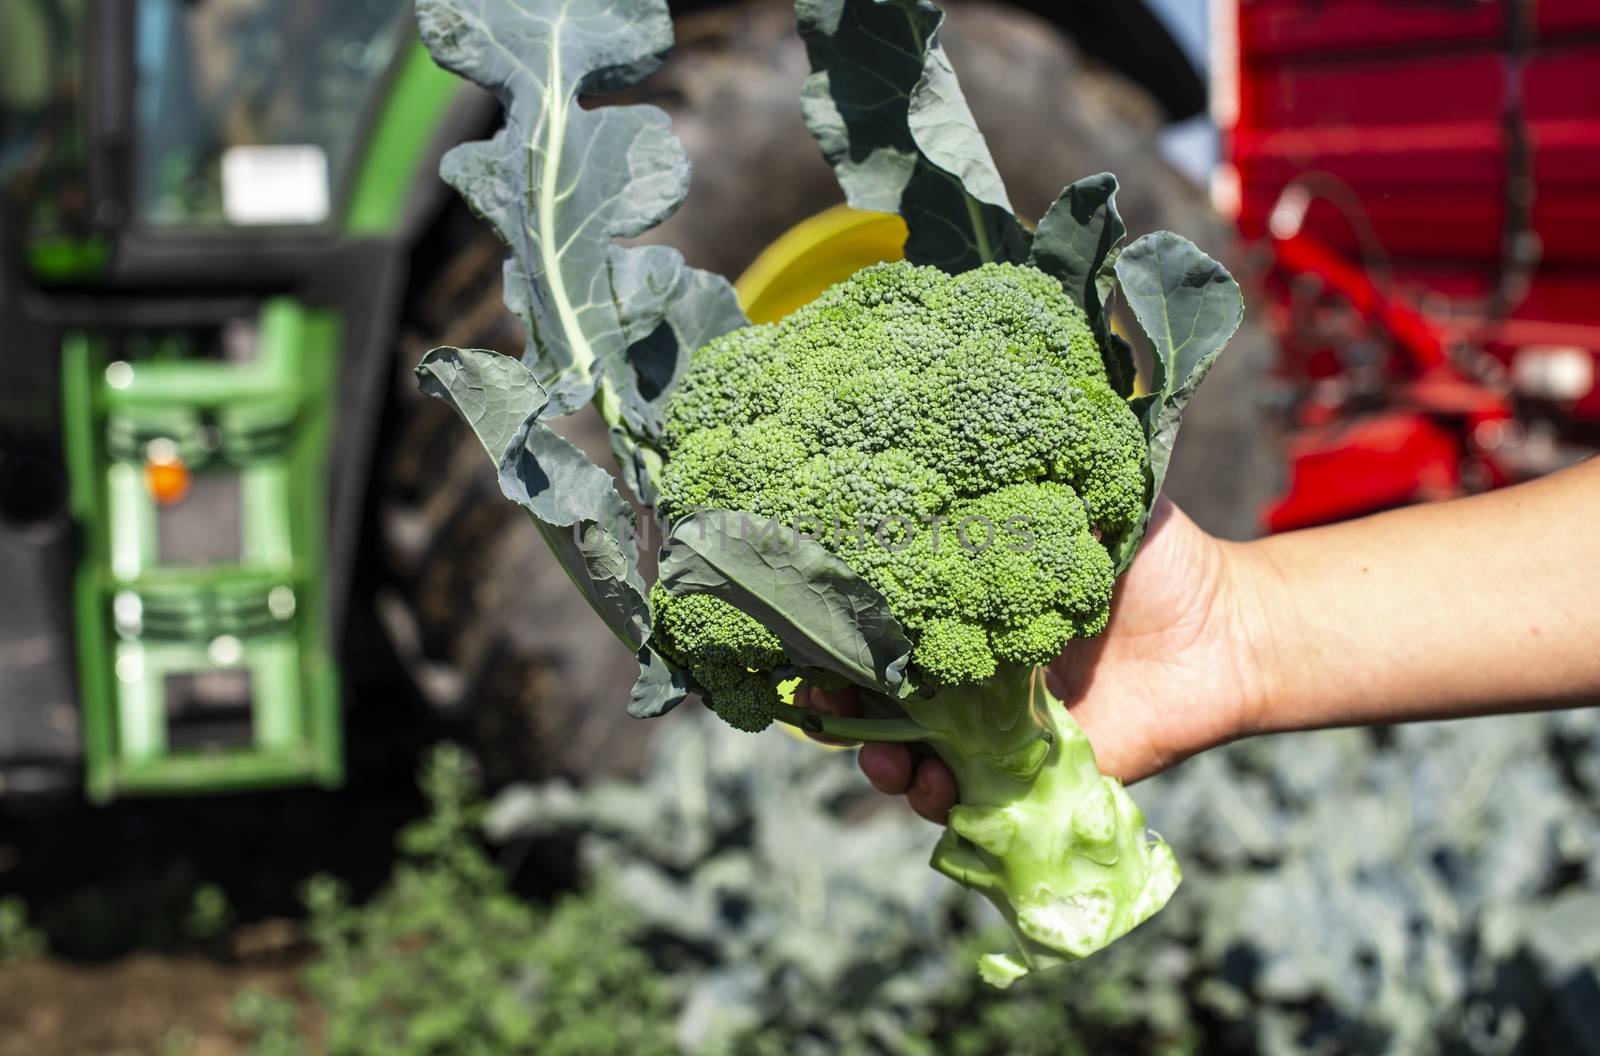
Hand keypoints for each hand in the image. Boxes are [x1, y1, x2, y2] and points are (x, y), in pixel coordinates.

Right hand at [797, 498, 1269, 821]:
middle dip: (839, 706)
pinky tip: (939, 788)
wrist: (1226, 629)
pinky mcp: (1035, 778)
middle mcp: (968, 674)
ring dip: (886, 763)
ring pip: (915, 758)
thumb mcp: (1084, 504)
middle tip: (822, 702)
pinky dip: (947, 803)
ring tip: (889, 760)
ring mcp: (996, 731)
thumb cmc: (1156, 559)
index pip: (880, 626)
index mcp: (964, 609)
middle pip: (878, 698)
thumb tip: (964, 421)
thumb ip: (1030, 482)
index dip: (836, 633)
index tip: (803, 628)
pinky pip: (975, 803)